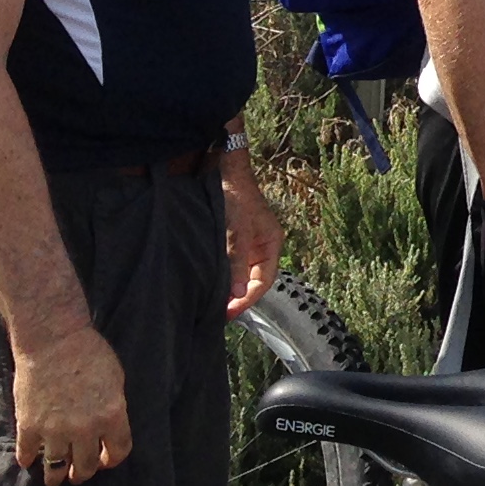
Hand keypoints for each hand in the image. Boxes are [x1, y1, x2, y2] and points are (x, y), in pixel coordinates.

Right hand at [12, 326, 131, 485]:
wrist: (53, 341)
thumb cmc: (89, 353)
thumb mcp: (116, 380)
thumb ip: (113, 408)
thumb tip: (110, 428)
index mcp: (112, 416)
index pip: (118, 452)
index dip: (112, 459)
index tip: (106, 460)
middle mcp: (84, 429)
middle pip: (86, 467)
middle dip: (84, 473)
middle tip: (80, 473)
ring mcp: (54, 430)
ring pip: (56, 469)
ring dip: (57, 477)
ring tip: (55, 479)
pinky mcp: (28, 427)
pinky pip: (27, 455)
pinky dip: (28, 460)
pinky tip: (30, 460)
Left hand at [220, 160, 284, 318]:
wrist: (224, 172)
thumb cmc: (235, 198)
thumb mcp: (235, 232)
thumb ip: (236, 263)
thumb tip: (237, 295)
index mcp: (272, 244)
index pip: (263, 281)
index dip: (247, 299)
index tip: (229, 313)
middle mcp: (263, 246)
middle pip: (254, 280)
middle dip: (239, 297)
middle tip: (219, 313)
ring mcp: (250, 243)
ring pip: (242, 273)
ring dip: (231, 287)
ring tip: (214, 303)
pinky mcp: (236, 239)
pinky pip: (233, 264)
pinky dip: (224, 275)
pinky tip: (212, 283)